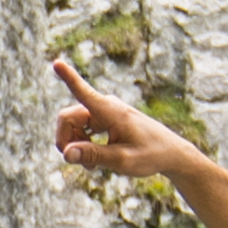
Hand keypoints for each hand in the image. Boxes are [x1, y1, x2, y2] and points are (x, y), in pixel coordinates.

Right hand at [49, 52, 184, 196]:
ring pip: (72, 125)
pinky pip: (80, 128)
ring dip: (75, 145)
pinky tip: (93, 160)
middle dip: (66, 140)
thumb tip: (66, 153)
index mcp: (111, 111)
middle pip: (67, 118)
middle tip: (80, 163)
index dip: (68, 78)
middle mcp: (105, 106)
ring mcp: (103, 112)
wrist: (170, 153)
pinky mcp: (104, 119)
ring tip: (92, 165)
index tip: (56, 62)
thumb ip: (93, 155)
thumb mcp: (121, 160)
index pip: (84, 92)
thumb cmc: (150, 155)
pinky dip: (82, 144)